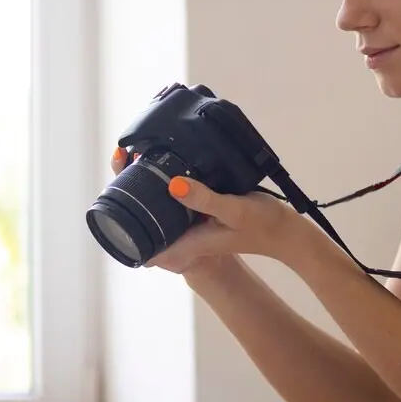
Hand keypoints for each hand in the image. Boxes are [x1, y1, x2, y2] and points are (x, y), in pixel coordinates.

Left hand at [110, 148, 301, 274]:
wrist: (286, 230)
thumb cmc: (261, 225)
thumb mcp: (232, 209)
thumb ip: (203, 199)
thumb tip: (172, 185)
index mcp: (186, 244)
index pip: (142, 246)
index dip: (121, 225)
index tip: (114, 192)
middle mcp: (184, 237)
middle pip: (144, 221)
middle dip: (128, 192)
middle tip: (122, 157)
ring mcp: (191, 224)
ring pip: (158, 207)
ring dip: (145, 185)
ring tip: (134, 155)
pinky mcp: (201, 211)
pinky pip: (175, 198)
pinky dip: (165, 182)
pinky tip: (162, 162)